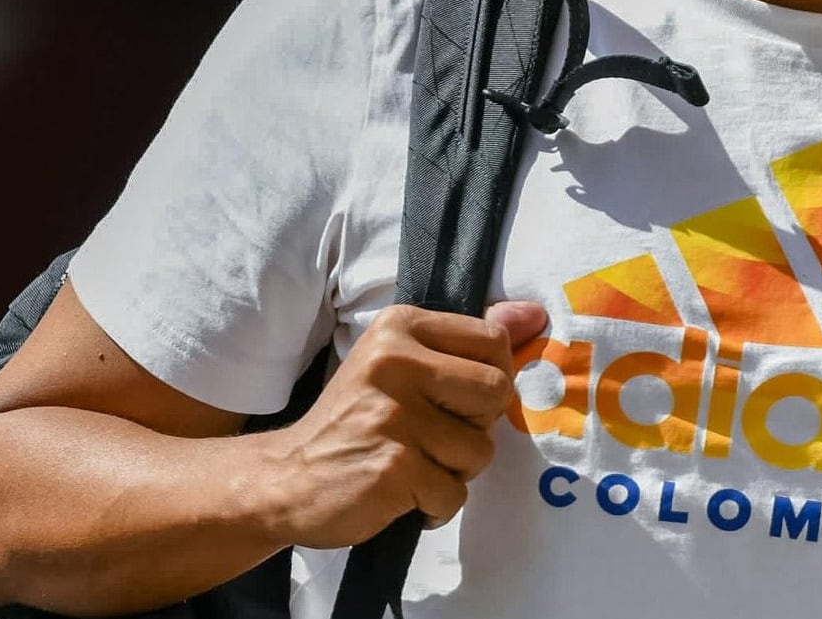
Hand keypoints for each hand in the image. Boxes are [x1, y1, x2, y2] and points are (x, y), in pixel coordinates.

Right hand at [257, 301, 547, 549]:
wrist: (286, 479)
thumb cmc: (355, 420)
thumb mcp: (401, 365)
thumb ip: (467, 342)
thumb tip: (535, 316)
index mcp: (399, 326)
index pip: (493, 341)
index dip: (488, 379)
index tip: (456, 398)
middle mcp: (395, 361)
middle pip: (496, 392)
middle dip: (476, 426)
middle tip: (432, 436)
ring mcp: (394, 414)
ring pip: (480, 449)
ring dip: (455, 470)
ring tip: (412, 464)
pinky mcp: (394, 467)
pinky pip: (454, 493)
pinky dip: (435, 505)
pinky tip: (401, 493)